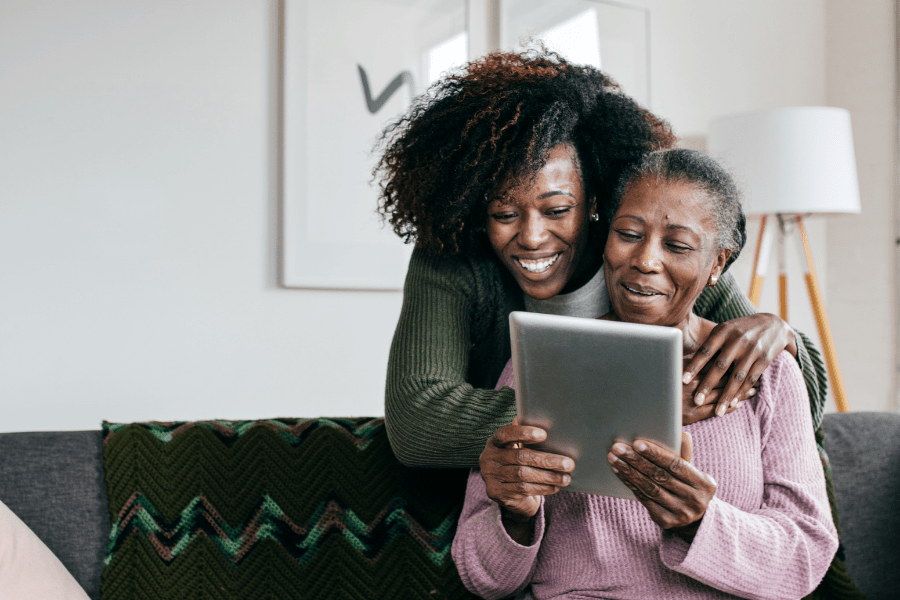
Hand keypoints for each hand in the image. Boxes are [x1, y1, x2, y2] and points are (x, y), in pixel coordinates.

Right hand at [480, 425, 573, 541]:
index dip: (523, 433)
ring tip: (566, 477)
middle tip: (568, 463)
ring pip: (523, 475)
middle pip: (520, 456)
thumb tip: (551, 427)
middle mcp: (488, 458)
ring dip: (548, 476)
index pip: (505, 434)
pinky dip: (542, 488)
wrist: (509, 495)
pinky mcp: (497, 493)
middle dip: (546, 460)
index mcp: (494, 442)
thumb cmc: (519, 466)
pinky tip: (555, 487)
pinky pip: (523, 489)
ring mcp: (491, 477)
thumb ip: (527, 439)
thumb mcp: (519, 450)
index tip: (544, 434)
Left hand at [608, 433, 715, 540]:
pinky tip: (619, 471)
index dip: (656, 454)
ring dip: (628, 471)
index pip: (676, 465)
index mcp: (704, 483)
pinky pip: (644, 498)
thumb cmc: (689, 484)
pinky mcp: (666, 521)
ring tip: (613, 457)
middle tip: (618, 447)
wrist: (695, 516)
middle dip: (636, 460)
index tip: (637, 443)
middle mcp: (694, 500)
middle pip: (660, 476)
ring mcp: (680, 513)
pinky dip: (629, 483)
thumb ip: (685, 453)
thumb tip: (683, 434)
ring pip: (649, 488)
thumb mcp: (693, 470)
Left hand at [683, 314, 794, 417]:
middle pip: (720, 366)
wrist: (773, 324)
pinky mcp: (764, 359)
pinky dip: (741, 393)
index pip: (705, 351)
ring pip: (736, 377)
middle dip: (707, 385)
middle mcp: (737, 340)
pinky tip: (732, 404)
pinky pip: (751, 379)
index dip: (693, 366)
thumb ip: (709, 345)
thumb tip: (686, 362)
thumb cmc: (739, 330)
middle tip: (696, 401)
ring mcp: (752, 350)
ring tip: (717, 412)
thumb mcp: (724, 330)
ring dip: (726, 396)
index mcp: (722, 331)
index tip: (682, 381)